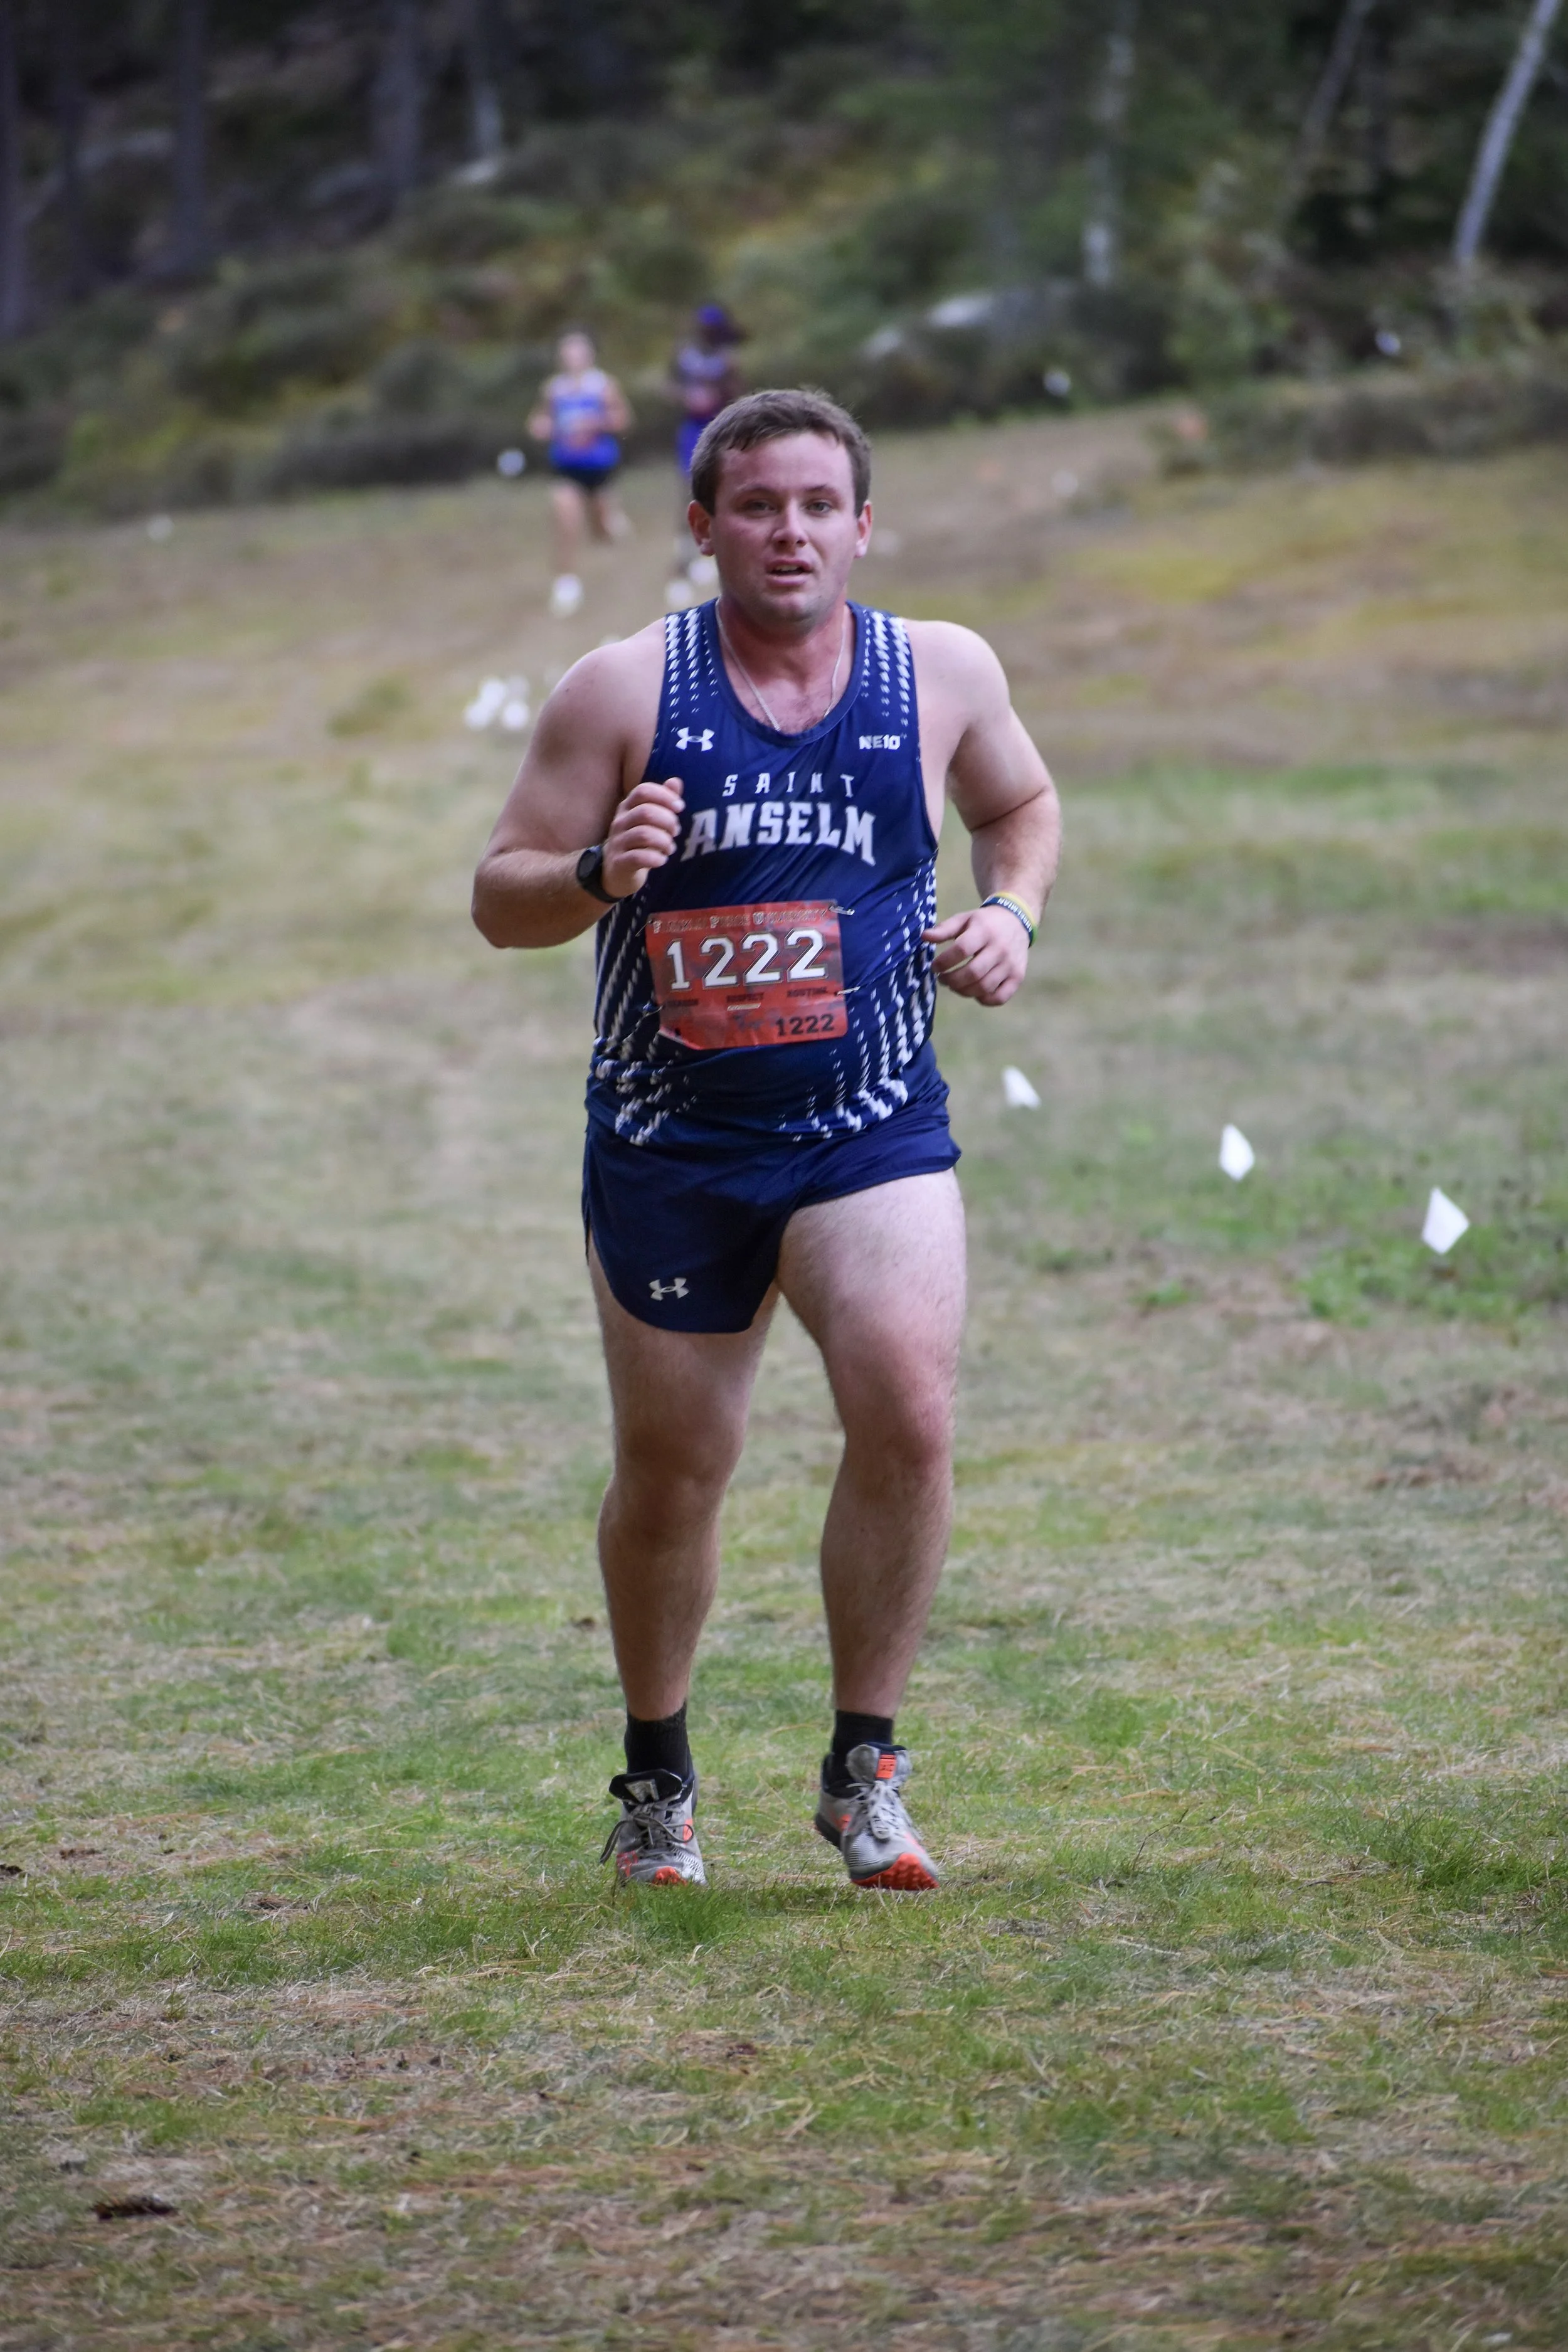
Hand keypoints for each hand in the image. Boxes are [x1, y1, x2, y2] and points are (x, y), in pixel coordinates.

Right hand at [602, 777, 683, 897]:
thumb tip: (676, 781)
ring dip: (664, 841)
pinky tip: (662, 860)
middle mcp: (619, 822)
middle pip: (645, 812)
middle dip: (667, 821)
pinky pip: (638, 858)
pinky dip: (655, 858)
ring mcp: (618, 842)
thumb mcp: (650, 820)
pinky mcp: (619, 862)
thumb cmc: (638, 842)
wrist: (616, 871)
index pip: (643, 791)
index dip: (664, 795)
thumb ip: (662, 800)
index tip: (679, 807)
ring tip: (670, 848)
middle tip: (675, 831)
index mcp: (627, 807)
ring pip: (643, 835)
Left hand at [923, 904, 1029, 1004]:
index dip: (944, 962)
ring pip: (984, 987)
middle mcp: (1000, 948)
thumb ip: (944, 929)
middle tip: (943, 979)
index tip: (934, 967)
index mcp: (985, 931)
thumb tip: (924, 936)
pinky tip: (974, 992)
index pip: (962, 949)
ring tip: (954, 985)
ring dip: (964, 991)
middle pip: (973, 973)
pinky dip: (984, 1000)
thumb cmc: (984, 923)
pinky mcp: (1018, 977)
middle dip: (952, 980)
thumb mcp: (964, 919)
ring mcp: (1011, 964)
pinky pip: (999, 997)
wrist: (1017, 921)